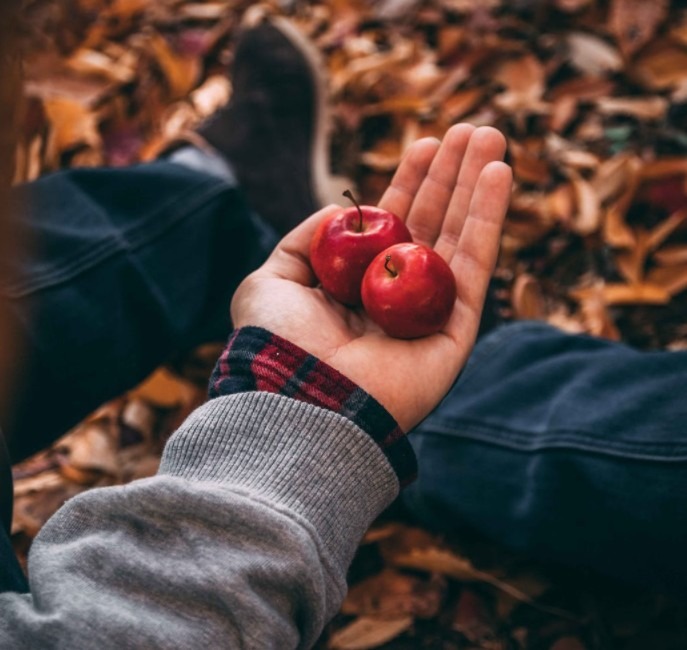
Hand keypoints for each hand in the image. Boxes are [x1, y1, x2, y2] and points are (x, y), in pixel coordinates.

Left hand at [231, 125, 511, 430]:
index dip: (410, 183)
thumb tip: (344, 211)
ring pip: (460, 238)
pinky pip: (477, 268)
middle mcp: (397, 297)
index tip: (425, 142)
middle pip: (432, 224)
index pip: (393, 224)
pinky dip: (488, 220)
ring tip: (491, 137)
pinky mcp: (456, 332)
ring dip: (478, 186)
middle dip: (451, 176)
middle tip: (471, 130)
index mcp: (358, 286)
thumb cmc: (278, 344)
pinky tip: (498, 175)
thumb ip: (306, 241)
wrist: (299, 397)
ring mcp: (430, 314)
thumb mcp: (272, 280)